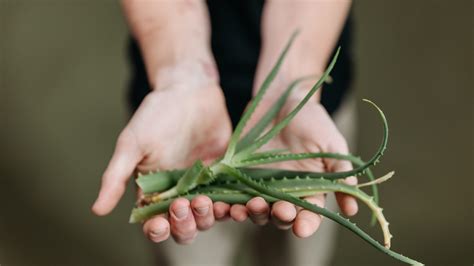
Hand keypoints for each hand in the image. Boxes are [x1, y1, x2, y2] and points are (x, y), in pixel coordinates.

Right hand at [92, 65, 231, 243]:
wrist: (189, 90)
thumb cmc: (155, 115)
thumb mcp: (132, 144)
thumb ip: (116, 177)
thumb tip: (96, 210)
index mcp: (154, 191)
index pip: (155, 223)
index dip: (158, 229)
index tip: (160, 223)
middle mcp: (179, 193)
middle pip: (185, 226)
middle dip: (185, 224)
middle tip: (185, 204)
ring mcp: (204, 185)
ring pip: (209, 216)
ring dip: (209, 217)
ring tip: (207, 202)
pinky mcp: (226, 175)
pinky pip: (232, 197)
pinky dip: (235, 205)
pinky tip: (237, 203)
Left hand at [229, 85, 357, 237]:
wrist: (282, 98)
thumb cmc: (312, 120)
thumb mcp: (331, 144)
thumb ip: (340, 173)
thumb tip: (352, 209)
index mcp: (309, 189)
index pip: (309, 215)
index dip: (306, 224)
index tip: (302, 228)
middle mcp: (284, 192)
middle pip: (281, 217)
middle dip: (279, 217)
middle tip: (279, 210)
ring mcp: (260, 184)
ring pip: (256, 210)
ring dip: (252, 213)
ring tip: (248, 208)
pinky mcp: (239, 175)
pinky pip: (232, 194)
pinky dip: (228, 203)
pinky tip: (224, 204)